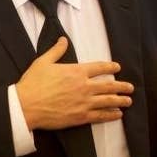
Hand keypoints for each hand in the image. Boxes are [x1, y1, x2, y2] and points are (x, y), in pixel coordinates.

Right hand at [17, 37, 133, 129]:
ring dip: (120, 100)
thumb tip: (63, 39)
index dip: (110, 66)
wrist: (26, 106)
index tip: (117, 67)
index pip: (99, 67)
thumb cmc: (33, 83)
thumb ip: (56, 50)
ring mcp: (84, 103)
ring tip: (128, 101)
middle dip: (122, 86)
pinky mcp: (80, 117)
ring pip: (108, 101)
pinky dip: (111, 115)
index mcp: (76, 71)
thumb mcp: (43, 62)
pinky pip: (100, 116)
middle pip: (109, 85)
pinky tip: (118, 115)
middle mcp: (84, 86)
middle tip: (130, 87)